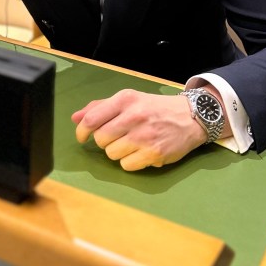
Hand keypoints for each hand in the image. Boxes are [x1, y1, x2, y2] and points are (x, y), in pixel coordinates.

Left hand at [71, 89, 207, 170]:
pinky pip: (126, 165)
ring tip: (131, 144)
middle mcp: (134, 116)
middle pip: (100, 139)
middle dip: (104, 141)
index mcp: (125, 100)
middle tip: (117, 137)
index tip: (83, 137)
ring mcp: (145, 136)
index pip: (92, 119)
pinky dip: (130, 162)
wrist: (190, 117)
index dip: (82, 131)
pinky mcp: (154, 154)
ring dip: (117, 152)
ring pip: (112, 154)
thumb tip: (75, 118)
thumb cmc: (154, 108)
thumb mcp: (129, 100)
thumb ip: (101, 107)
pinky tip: (140, 152)